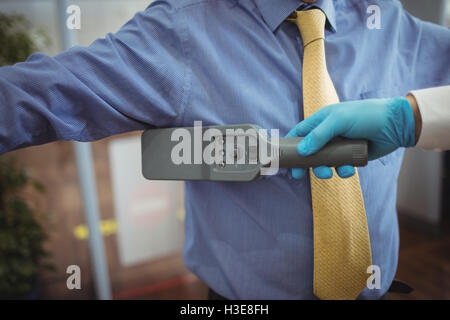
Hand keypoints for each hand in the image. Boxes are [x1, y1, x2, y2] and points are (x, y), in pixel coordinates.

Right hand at [286, 96, 416, 178]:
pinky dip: (342, 171)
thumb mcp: (339, 121)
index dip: (290, 145)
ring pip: (324, 162)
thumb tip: (302, 151)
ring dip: (323, 170)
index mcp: (322, 121)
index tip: (284, 159)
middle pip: (309, 151)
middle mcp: (329, 134)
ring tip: (329, 173)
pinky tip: (349, 169)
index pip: (300, 132)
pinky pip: (340, 167)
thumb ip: (319, 135)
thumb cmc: (366, 116)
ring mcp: (340, 146)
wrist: (396, 125)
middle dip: (305, 163)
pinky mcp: (351, 156)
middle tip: (299, 175)